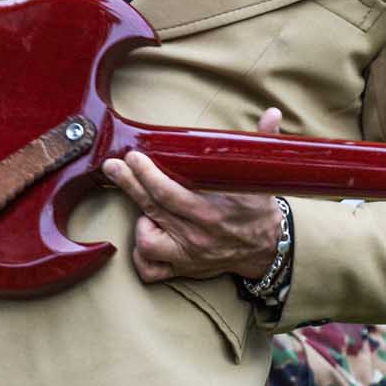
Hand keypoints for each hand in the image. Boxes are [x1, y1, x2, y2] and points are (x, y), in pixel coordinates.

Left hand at [103, 107, 285, 283]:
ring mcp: (187, 255)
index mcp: (211, 211)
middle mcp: (196, 235)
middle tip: (113, 166)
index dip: (146, 174)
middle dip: (128, 183)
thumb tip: (273, 114)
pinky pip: (151, 271)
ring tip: (142, 207)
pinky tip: (145, 235)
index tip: (133, 156)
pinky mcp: (183, 269)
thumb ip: (264, 142)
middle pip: (151, 208)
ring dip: (139, 224)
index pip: (169, 192)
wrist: (269, 250)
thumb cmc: (259, 210)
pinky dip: (142, 257)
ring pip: (147, 244)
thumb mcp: (263, 176)